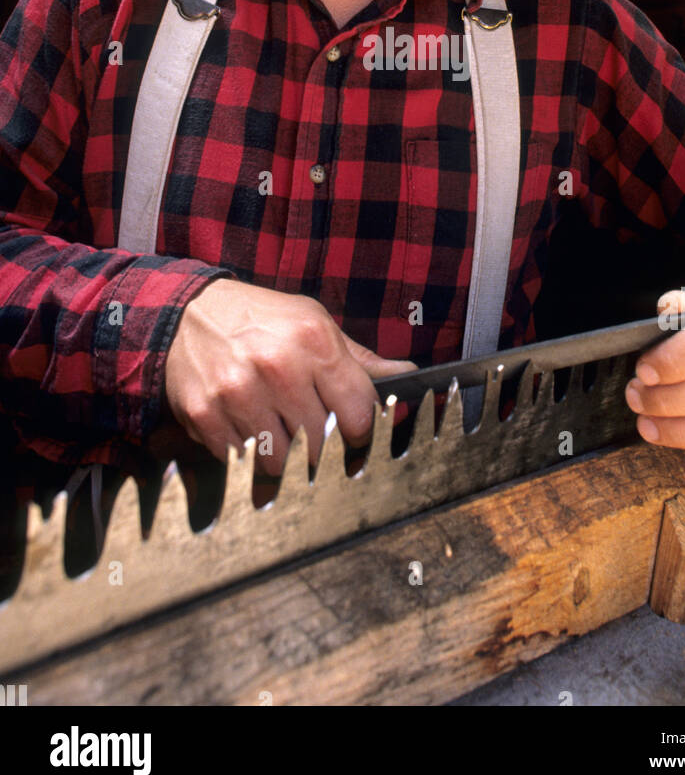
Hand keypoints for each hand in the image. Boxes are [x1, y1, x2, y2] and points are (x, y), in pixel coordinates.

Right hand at [164, 278, 417, 474]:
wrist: (187, 313)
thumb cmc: (261, 319)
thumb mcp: (314, 323)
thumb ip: (360, 359)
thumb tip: (407, 374)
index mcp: (314, 342)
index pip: (359, 414)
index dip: (362, 432)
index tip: (354, 435)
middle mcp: (278, 367)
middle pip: (321, 444)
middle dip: (321, 447)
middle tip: (311, 435)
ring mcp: (239, 393)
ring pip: (281, 461)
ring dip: (282, 455)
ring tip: (276, 428)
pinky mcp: (206, 415)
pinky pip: (241, 461)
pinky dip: (247, 455)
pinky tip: (245, 426)